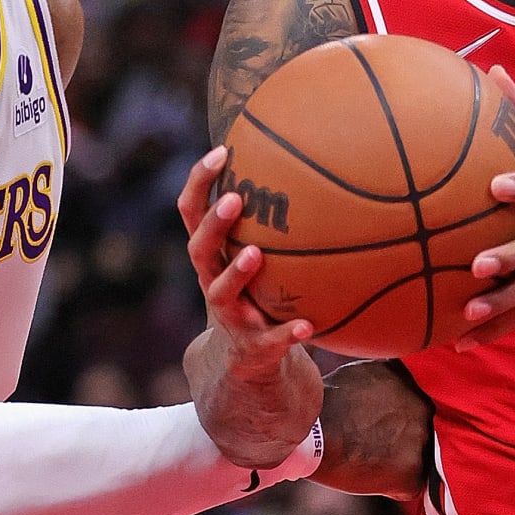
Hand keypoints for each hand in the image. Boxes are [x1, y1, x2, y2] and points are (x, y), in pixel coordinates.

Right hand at [178, 148, 321, 467]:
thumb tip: (323, 169)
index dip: (200, 181)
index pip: (191, 212)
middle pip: (199, 249)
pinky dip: (288, 332)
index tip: (223, 151)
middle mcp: (212, 283)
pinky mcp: (253, 347)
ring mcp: (229, 317)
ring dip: (236, 273)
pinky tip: (309, 325)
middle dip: (214, 224)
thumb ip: (276, 226)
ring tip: (255, 254)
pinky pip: (269, 339)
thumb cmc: (259, 296)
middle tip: (234, 200)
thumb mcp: (260, 260)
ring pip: (221, 294)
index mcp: (212, 257)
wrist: (249, 363)